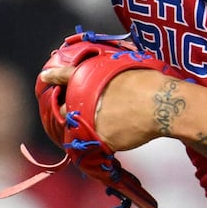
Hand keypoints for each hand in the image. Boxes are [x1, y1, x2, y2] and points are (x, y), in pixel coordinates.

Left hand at [40, 63, 167, 150]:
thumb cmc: (149, 81)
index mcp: (90, 76)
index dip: (54, 76)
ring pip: (78, 128)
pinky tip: (117, 135)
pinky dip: (103, 140)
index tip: (45, 77)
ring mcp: (90, 120)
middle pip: (65, 108)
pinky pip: (96, 141)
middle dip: (68, 110)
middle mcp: (84, 98)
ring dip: (84, 128)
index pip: (66, 75)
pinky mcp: (101, 139)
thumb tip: (109, 74)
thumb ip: (108, 71)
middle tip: (80, 111)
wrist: (161, 103)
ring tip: (103, 126)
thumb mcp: (125, 66)